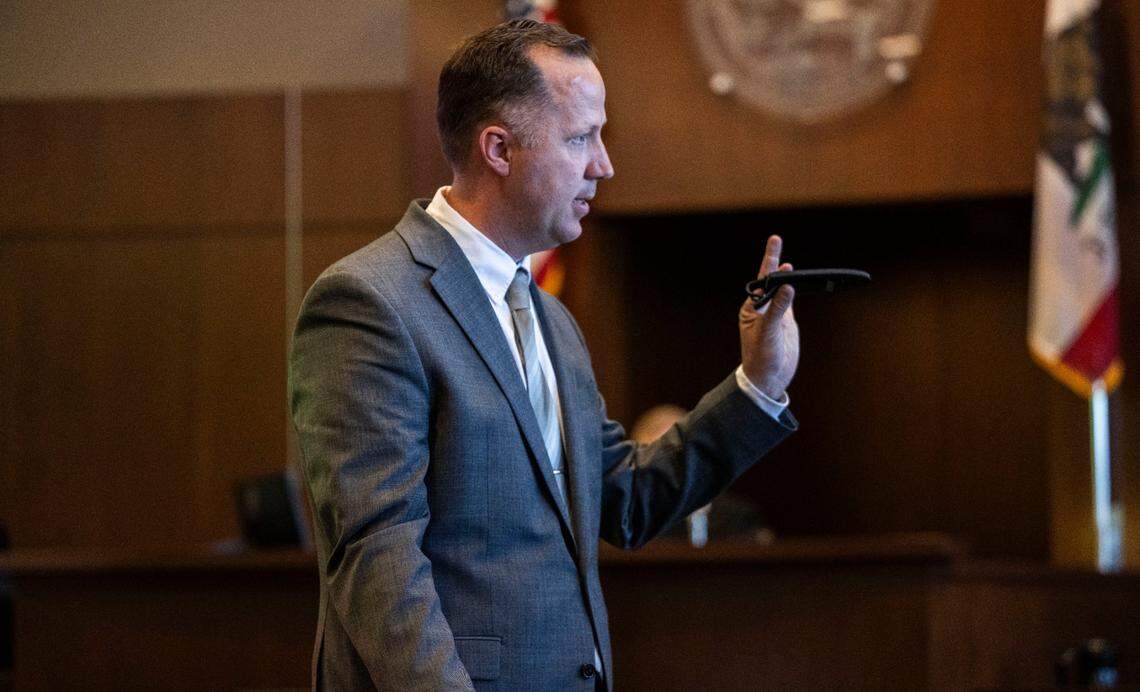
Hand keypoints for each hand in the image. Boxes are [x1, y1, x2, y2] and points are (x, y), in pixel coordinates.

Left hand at [739, 235, 799, 400]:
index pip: (761, 279)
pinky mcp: (786, 321)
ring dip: (787, 276)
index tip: (775, 242)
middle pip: (771, 280)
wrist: (768, 378)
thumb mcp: (768, 332)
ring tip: (789, 262)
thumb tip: (787, 286)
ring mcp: (775, 313)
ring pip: (782, 289)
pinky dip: (796, 290)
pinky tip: (800, 281)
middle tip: (776, 240)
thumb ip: (778, 309)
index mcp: (751, 308)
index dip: (769, 261)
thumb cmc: (761, 357)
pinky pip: (791, 301)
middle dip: (775, 262)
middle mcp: (762, 308)